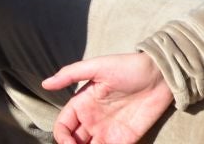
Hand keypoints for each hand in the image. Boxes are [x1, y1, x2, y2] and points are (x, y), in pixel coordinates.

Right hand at [41, 53, 173, 143]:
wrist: (159, 76)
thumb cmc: (127, 67)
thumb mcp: (97, 67)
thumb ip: (70, 75)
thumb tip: (44, 84)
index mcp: (82, 104)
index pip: (63, 126)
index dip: (61, 137)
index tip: (68, 143)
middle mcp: (92, 121)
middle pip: (73, 142)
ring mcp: (108, 132)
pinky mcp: (125, 141)